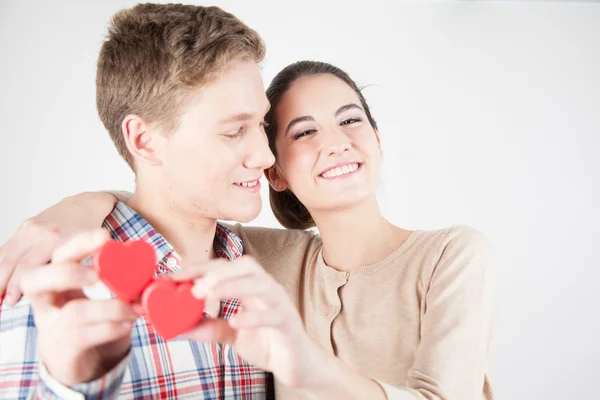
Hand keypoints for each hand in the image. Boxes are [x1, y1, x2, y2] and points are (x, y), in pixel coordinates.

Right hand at [0, 192, 117, 304]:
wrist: (85, 206)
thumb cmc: (90, 231)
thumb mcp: (90, 250)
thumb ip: (81, 268)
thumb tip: (77, 296)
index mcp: (58, 239)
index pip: (31, 266)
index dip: (19, 285)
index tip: (12, 302)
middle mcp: (41, 233)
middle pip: (14, 263)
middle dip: (4, 284)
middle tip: (2, 303)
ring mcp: (30, 228)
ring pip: (6, 255)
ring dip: (0, 276)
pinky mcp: (24, 227)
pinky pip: (7, 248)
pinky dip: (1, 264)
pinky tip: (1, 280)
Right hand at [21, 229, 139, 384]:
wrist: (86, 365)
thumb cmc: (95, 324)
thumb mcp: (104, 298)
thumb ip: (120, 283)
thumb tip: (148, 268)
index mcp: (55, 282)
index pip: (56, 256)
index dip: (77, 244)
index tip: (105, 236)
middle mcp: (45, 304)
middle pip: (34, 280)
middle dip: (68, 272)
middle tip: (99, 274)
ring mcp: (49, 329)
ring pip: (72, 312)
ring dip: (110, 307)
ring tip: (135, 308)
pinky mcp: (61, 352)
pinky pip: (82, 336)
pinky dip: (110, 328)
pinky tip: (128, 324)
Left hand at [174, 256, 327, 388]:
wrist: (296, 365)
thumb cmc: (266, 343)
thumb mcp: (230, 335)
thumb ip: (207, 328)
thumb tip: (174, 328)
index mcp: (251, 287)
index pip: (225, 267)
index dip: (200, 268)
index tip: (174, 275)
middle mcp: (266, 289)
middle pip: (246, 266)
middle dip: (219, 272)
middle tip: (194, 286)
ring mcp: (280, 303)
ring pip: (261, 284)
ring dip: (233, 286)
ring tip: (208, 295)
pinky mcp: (288, 323)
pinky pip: (273, 314)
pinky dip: (254, 317)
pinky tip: (235, 322)